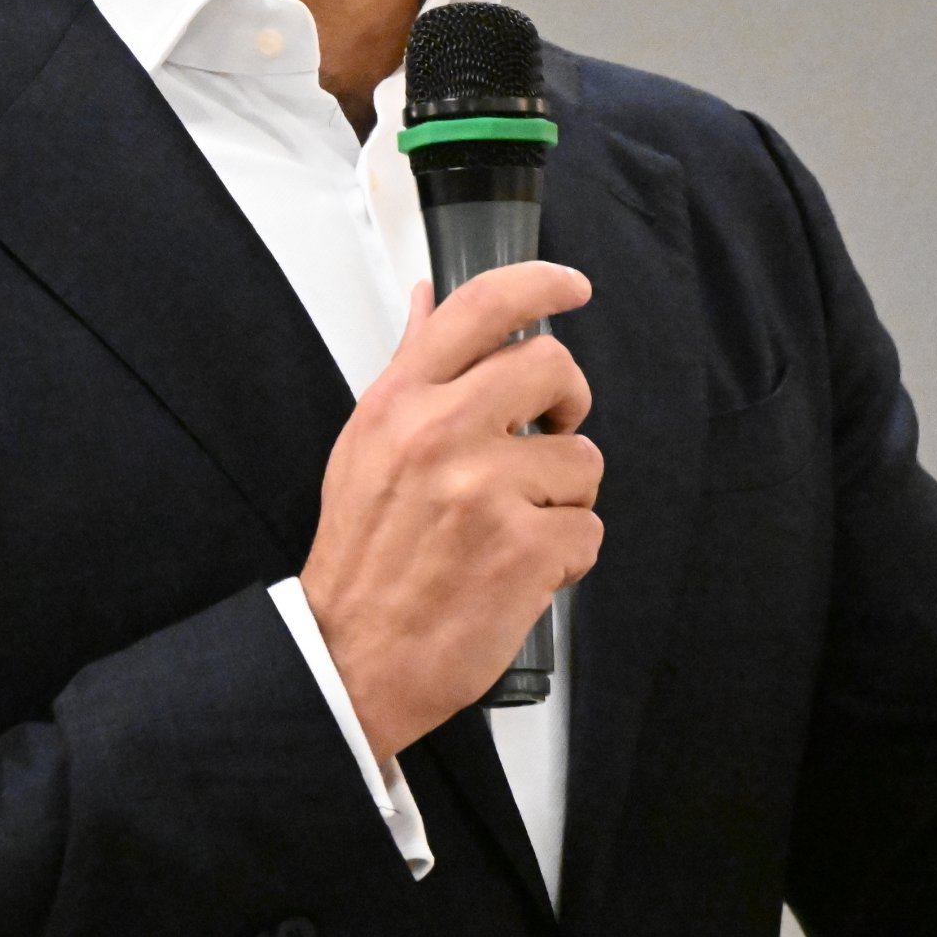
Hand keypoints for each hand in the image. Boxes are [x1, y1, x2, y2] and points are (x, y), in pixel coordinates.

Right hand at [300, 261, 603, 764]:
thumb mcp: (368, 442)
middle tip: (552, 430)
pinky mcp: (524, 549)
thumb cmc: (364, 552)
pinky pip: (588, 529)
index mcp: (402, 400)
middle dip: (568, 401)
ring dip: (564, 496)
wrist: (349, 655)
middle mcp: (442, 432)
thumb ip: (412, 366)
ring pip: (582, 458)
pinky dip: (567, 556)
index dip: (540, 282)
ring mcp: (486, 490)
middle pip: (552, 366)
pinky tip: (523, 569)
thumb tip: (429, 299)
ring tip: (517, 524)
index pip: (481, 308)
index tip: (572, 286)